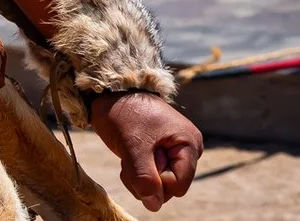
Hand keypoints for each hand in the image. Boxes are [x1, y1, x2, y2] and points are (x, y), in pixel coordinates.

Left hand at [91, 91, 202, 212]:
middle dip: (145, 178)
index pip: (178, 185)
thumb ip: (144, 177)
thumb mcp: (133, 145)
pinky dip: (136, 171)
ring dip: (138, 176)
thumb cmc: (124, 113)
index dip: (156, 180)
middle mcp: (187, 150)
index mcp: (189, 143)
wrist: (110, 94)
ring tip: (130, 153)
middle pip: (169, 188)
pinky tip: (130, 155)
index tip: (141, 157)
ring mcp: (174, 153)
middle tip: (131, 155)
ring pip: (158, 186)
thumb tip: (154, 206)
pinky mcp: (162, 155)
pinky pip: (151, 178)